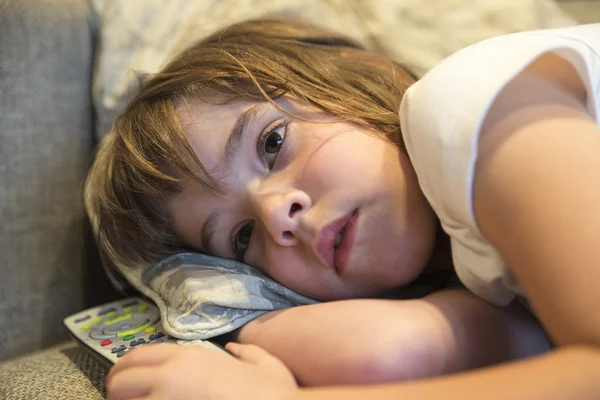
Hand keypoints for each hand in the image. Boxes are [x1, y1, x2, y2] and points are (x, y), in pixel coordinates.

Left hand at [105, 342, 297, 399]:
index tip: (123, 380)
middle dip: (118, 392)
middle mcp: (171, 377)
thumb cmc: (274, 394)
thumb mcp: (266, 364)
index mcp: (188, 358)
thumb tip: (235, 350)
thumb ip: (247, 353)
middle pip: (119, 382)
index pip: (136, 356)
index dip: (124, 369)